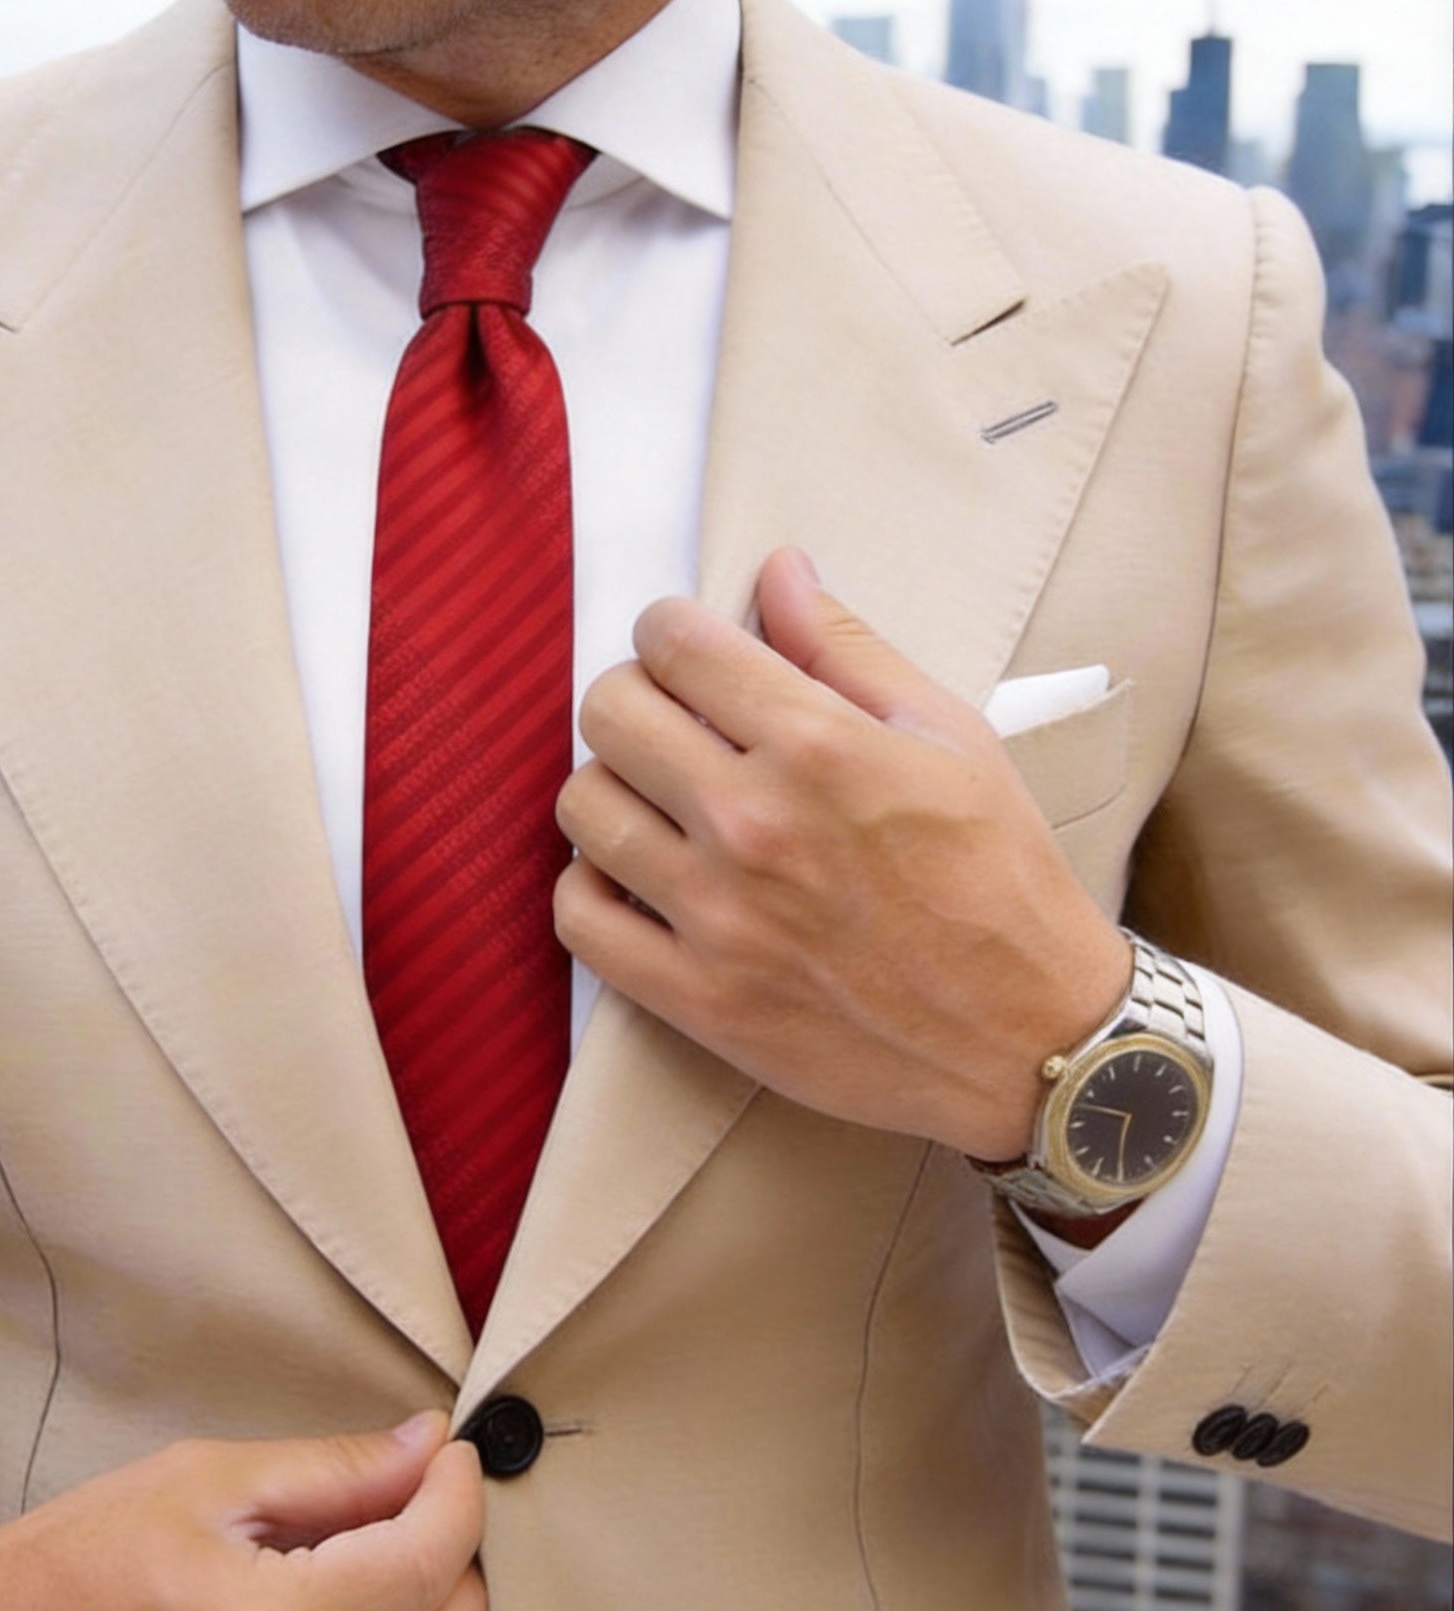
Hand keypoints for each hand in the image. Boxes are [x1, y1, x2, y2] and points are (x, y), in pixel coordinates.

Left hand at [554, 548, 1131, 1161]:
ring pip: (582, 808)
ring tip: (655, 801)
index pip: (675, 643)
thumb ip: (849, 649)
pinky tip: (635, 877)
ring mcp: (717, 917)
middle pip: (610, 714)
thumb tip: (776, 572)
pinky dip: (590, 888)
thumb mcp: (951, 738)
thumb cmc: (1000, 879)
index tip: (685, 650)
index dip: (669, 630)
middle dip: (632, 696)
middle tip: (669, 721)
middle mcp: (753, 825)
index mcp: (818, 747)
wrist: (1029, 1038)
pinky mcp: (698, 999)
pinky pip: (579, 920)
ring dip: (608, 788)